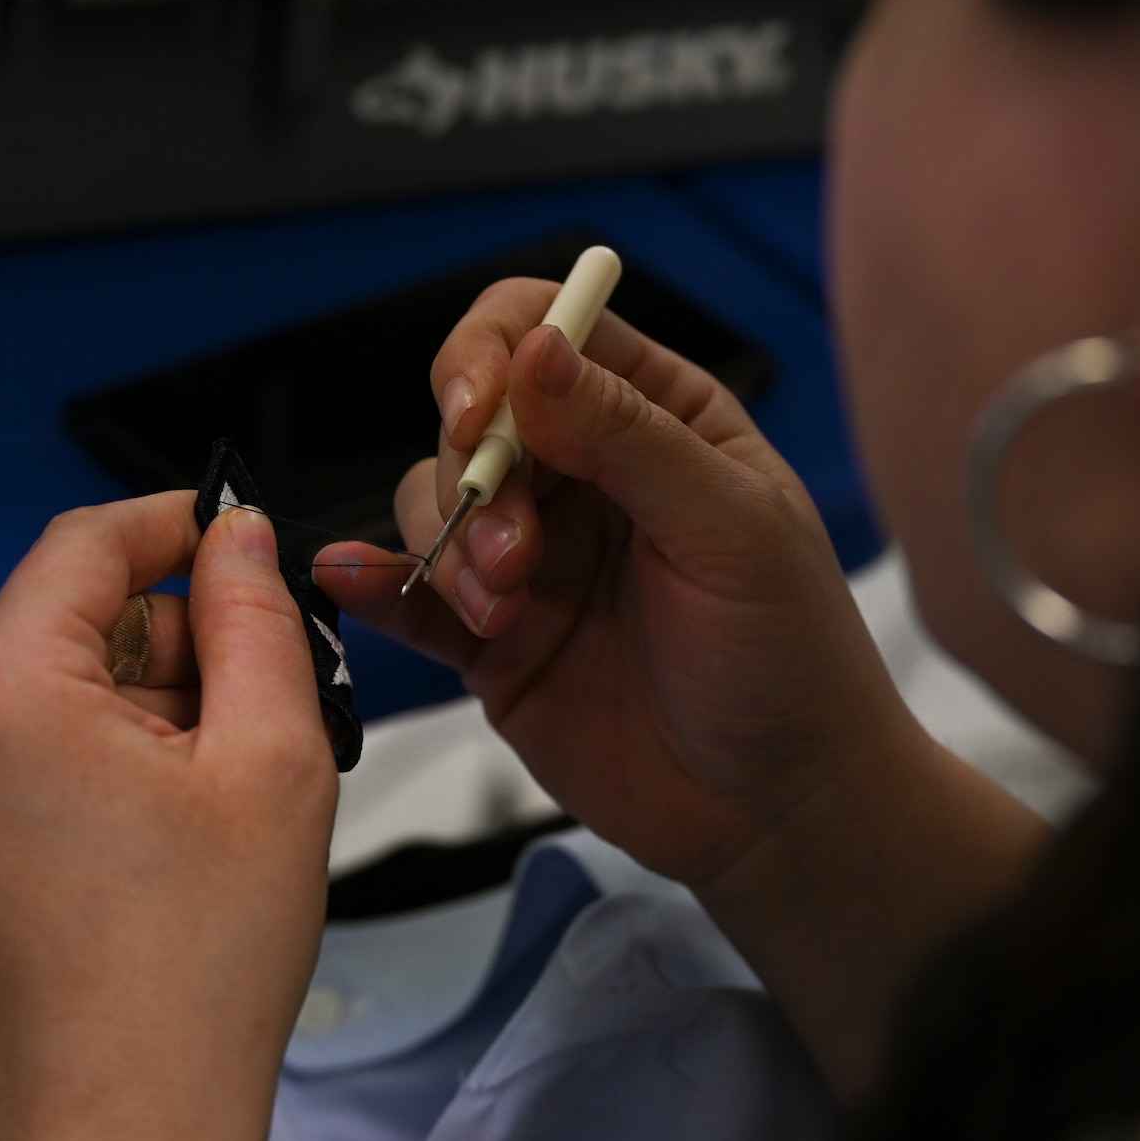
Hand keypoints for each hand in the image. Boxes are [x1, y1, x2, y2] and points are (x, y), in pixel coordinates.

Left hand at [0, 493, 335, 1140]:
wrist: (114, 1133)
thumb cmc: (186, 983)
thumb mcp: (274, 763)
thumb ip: (257, 619)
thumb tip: (236, 539)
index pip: (84, 543)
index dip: (173, 525)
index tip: (230, 535)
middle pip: (64, 619)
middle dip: (166, 650)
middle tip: (247, 722)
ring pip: (41, 686)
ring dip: (129, 712)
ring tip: (196, 808)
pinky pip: (7, 751)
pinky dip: (81, 764)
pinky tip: (142, 839)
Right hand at [321, 282, 1044, 1099]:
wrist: (779, 808)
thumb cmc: (789, 656)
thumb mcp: (729, 529)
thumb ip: (627, 437)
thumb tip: (534, 344)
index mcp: (656, 417)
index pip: (541, 332)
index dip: (490, 353)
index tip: (478, 414)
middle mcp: (585, 473)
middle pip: (470, 414)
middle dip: (471, 471)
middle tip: (514, 553)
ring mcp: (533, 554)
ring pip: (431, 498)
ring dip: (446, 542)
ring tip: (502, 610)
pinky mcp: (492, 638)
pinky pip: (412, 593)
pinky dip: (376, 581)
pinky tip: (351, 576)